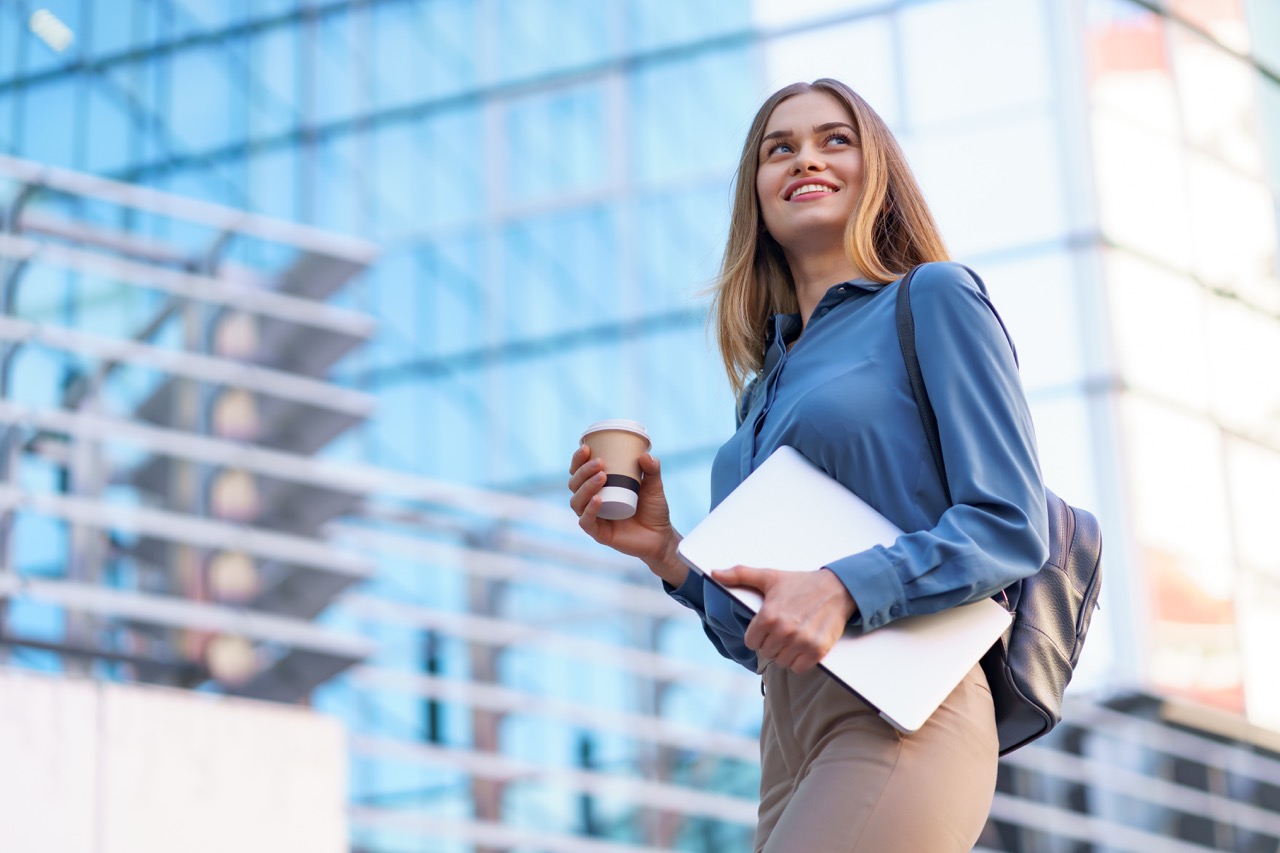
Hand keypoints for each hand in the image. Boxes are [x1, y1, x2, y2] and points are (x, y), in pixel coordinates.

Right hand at [568, 446, 685, 586]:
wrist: (661, 537)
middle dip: (582, 471)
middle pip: (574, 485)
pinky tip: (598, 499)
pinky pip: (586, 521)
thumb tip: (645, 455)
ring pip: (577, 502)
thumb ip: (652, 470)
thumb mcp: (654, 486)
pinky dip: (590, 510)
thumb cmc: (653, 510)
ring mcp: (594, 518)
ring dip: (586, 487)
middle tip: (599, 463)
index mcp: (599, 488)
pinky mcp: (599, 534)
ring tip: (602, 477)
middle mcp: (591, 502)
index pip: (579, 472)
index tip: (586, 448)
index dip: (577, 460)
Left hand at [712, 566, 856, 672]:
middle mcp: (783, 631)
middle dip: (772, 643)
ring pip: (782, 662)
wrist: (837, 588)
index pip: (751, 642)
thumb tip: (714, 573)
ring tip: (794, 637)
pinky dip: (800, 661)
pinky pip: (799, 668)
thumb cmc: (801, 583)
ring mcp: (801, 642)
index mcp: (768, 616)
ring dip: (786, 653)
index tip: (768, 626)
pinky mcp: (817, 650)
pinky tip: (803, 646)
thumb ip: (739, 575)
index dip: (758, 635)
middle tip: (784, 630)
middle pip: (766, 653)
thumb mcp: (769, 577)